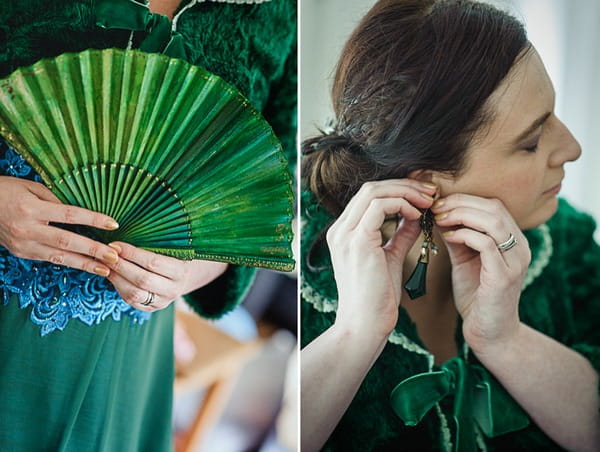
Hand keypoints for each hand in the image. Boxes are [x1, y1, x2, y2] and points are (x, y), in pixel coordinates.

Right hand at [0, 176, 120, 275]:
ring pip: (60, 257)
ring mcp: (24, 244)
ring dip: (85, 264)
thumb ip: (55, 200)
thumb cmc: (6, 191)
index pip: (69, 214)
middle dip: (93, 250)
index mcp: (32, 208)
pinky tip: (86, 266)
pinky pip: (50, 259)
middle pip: (67, 241)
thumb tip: (79, 213)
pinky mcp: (22, 253)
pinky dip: (69, 263)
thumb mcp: (30, 187)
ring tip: (105, 270)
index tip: (113, 224)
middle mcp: (28, 229)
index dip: (93, 219)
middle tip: (114, 256)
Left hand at [106, 241, 227, 310]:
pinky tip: (111, 275)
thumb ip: (156, 243)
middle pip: (142, 279)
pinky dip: (118, 287)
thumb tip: (127, 233)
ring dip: (116, 278)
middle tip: (105, 254)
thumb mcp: (174, 247)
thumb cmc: (176, 255)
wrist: (186, 277)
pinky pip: (131, 301)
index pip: (153, 262)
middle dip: (120, 266)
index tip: (116, 244)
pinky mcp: (151, 308)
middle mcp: (173, 289)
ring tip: (105, 265)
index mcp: (181, 271)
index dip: (132, 253)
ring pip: (134, 294)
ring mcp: (162, 302)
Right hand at [326, 180, 435, 338]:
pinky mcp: (357, 241)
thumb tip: (416, 216)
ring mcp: (345, 234)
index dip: (398, 189)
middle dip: (405, 185)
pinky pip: (380, 206)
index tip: (423, 195)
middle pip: (371, 188)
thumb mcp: (390, 258)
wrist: (365, 326)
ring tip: (428, 201)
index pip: (369, 196)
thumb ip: (400, 235)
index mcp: (344, 233)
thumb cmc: (377, 298)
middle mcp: (340, 229)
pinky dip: (402, 204)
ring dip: (406, 191)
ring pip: (375, 191)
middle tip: (431, 192)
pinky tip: (418, 215)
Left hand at [432, 194, 530, 351]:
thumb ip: (457, 236)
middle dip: (460, 202)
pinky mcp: (504, 276)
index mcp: (513, 240)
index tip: (438, 203)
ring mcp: (515, 261)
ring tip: (439, 218)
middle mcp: (520, 247)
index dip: (465, 199)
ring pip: (492, 221)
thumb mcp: (464, 258)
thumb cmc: (476, 295)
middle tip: (435, 207)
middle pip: (493, 207)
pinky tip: (447, 236)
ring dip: (460, 214)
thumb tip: (439, 213)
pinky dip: (463, 234)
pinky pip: (485, 244)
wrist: (489, 333)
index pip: (493, 204)